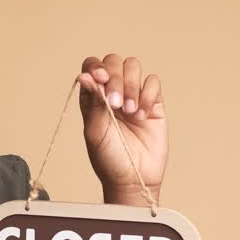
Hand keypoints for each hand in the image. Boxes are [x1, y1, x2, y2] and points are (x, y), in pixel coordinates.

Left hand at [77, 54, 167, 202]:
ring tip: (130, 112)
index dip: (97, 66)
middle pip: (114, 62)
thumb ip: (93, 102)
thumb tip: (85, 76)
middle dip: (116, 79)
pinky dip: (148, 95)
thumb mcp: (95, 131)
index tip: (101, 79)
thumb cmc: (109, 159)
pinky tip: (142, 115)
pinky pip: (153, 82)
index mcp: (93, 97)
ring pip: (134, 67)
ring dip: (131, 86)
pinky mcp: (153, 103)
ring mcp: (134, 95)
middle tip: (116, 105)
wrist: (134, 177)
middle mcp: (112, 92)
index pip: (93, 66)